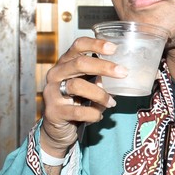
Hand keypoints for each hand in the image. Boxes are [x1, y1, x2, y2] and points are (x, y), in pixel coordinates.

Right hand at [40, 37, 124, 155]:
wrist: (57, 129)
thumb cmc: (75, 102)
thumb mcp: (87, 86)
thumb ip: (99, 78)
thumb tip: (118, 73)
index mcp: (65, 63)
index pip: (78, 46)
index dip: (95, 44)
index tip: (114, 48)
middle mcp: (55, 74)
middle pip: (79, 63)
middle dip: (104, 67)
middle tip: (123, 73)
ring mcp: (52, 92)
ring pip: (77, 86)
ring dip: (100, 95)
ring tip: (111, 103)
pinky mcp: (53, 112)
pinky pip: (78, 111)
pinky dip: (92, 114)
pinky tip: (98, 116)